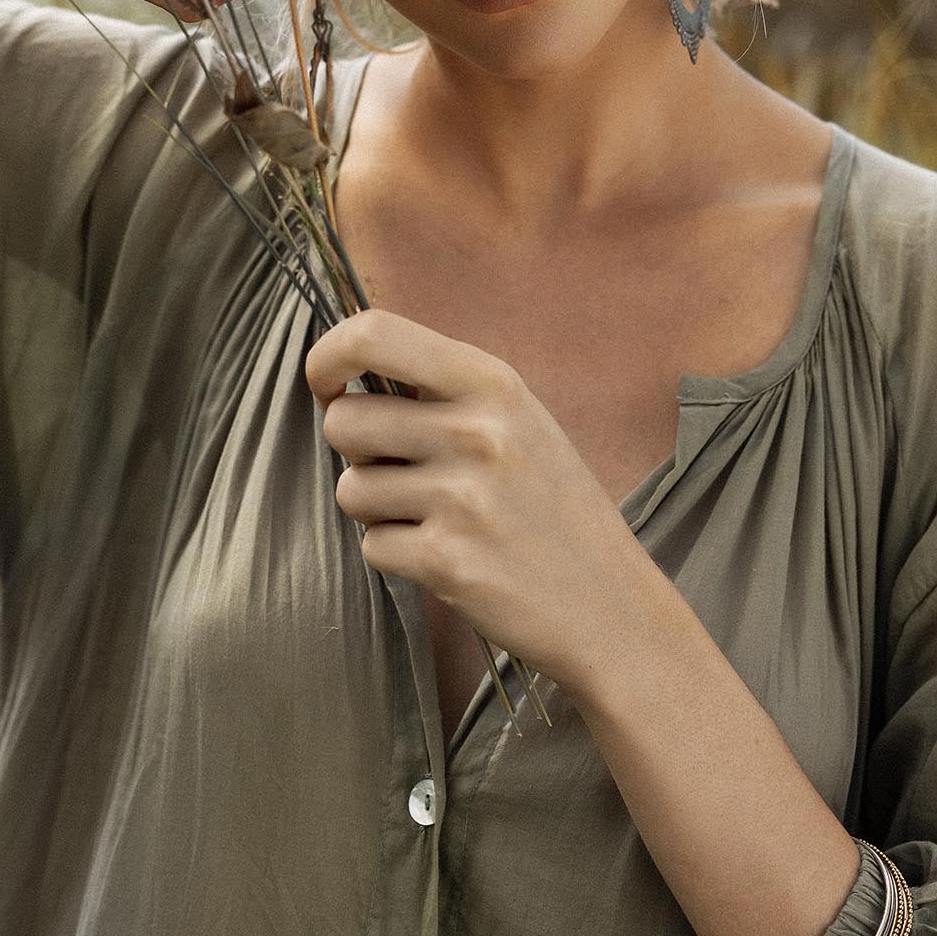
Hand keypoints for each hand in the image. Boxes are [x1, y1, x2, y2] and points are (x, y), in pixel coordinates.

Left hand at [305, 307, 653, 695]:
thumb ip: (441, 392)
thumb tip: (342, 383)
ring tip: (437, 518)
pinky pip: (371, 545)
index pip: (373, 334)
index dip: (328, 358)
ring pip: (351, 488)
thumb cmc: (552, 505)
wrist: (608, 601)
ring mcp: (461, 497)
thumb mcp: (517, 419)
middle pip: (344, 420)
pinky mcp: (446, 561)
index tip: (328, 386)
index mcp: (491, 381)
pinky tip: (448, 556)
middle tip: (404, 470)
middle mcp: (476, 430)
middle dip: (357, 451)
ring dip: (378, 508)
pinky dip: (397, 555)